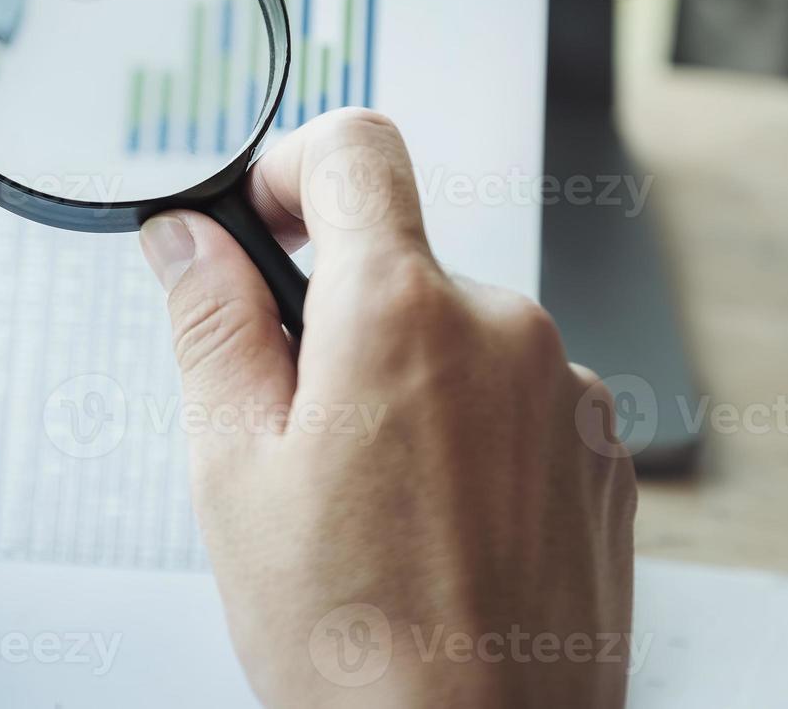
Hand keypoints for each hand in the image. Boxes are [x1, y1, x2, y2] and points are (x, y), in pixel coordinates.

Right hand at [138, 110, 636, 708]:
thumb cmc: (349, 639)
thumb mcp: (232, 469)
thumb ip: (210, 323)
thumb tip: (187, 237)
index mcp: (401, 314)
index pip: (357, 149)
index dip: (293, 166)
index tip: (265, 221)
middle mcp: (506, 331)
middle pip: (401, 260)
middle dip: (338, 314)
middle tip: (295, 426)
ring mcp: (565, 394)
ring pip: (456, 335)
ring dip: (405, 379)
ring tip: (370, 500)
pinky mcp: (600, 453)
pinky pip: (516, 396)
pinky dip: (467, 428)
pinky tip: (435, 523)